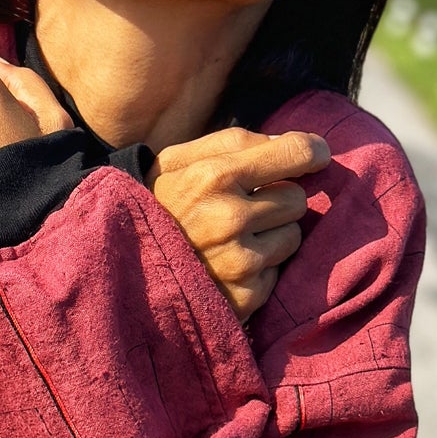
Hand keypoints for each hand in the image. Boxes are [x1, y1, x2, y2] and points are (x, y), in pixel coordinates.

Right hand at [149, 127, 330, 321]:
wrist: (121, 266)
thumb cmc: (158, 205)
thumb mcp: (177, 161)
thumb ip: (232, 141)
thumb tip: (293, 143)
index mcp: (214, 176)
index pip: (296, 153)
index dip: (312, 152)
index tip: (315, 156)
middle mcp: (230, 218)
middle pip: (298, 198)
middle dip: (277, 200)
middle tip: (245, 207)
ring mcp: (239, 261)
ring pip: (292, 236)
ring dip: (272, 235)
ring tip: (234, 239)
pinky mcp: (246, 295)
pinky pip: (278, 272)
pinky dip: (261, 269)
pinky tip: (229, 266)